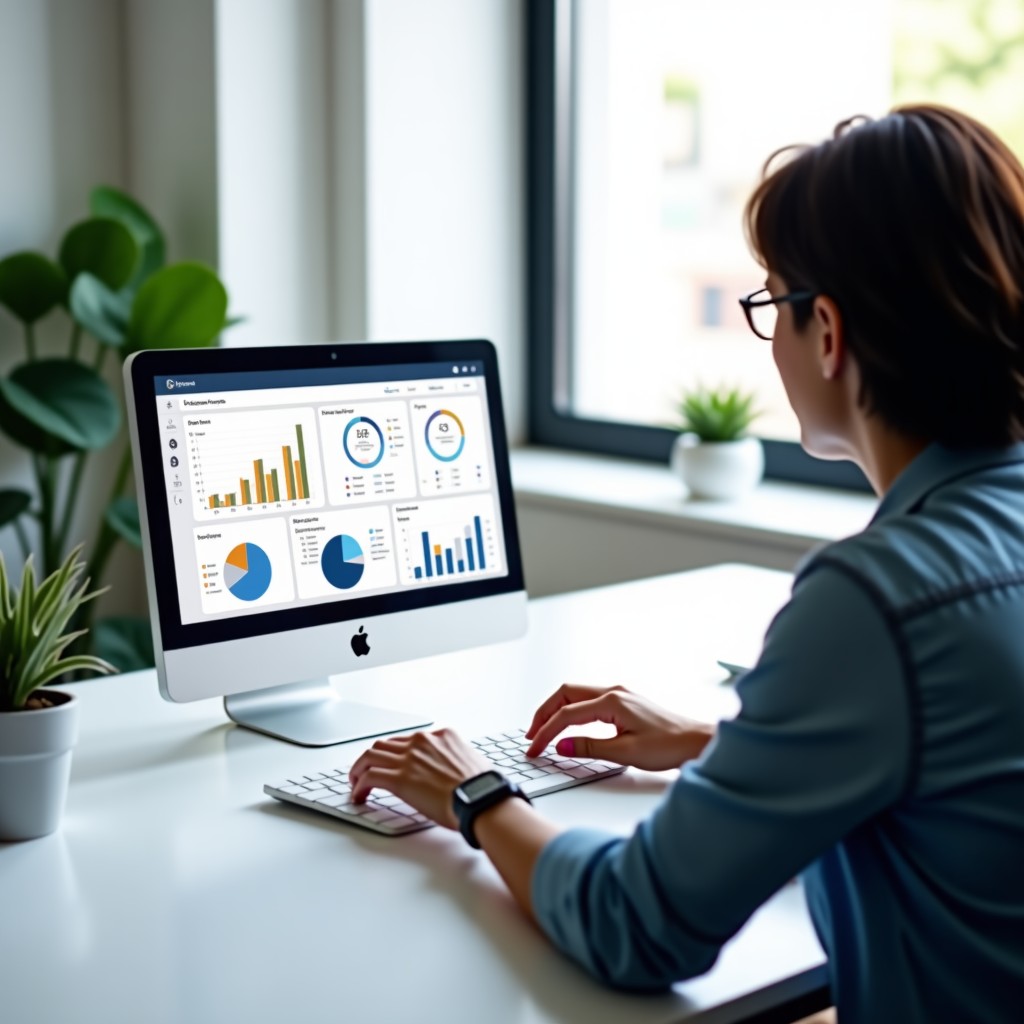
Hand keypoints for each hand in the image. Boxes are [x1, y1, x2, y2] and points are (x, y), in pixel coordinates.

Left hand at [349, 728, 492, 828]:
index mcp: (441, 736)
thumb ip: (455, 760)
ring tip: (355, 782)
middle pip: (384, 744)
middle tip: (365, 771)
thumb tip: (453, 773)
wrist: (480, 798)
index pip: (408, 740)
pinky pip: (369, 777)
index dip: (395, 753)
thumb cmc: (481, 787)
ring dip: (359, 769)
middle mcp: (422, 742)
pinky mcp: (399, 779)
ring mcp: (409, 759)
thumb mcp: (471, 761)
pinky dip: (359, 785)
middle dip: (372, 758)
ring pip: (370, 756)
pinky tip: (358, 795)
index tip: (391, 763)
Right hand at [524, 684, 714, 770]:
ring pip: (576, 694)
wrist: (697, 741)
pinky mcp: (624, 702)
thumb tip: (562, 746)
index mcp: (612, 701)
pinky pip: (589, 700)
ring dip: (557, 710)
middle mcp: (614, 692)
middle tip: (531, 734)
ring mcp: (620, 694)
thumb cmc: (669, 746)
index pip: (566, 715)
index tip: (534, 748)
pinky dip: (572, 711)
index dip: (546, 732)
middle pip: (565, 694)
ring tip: (544, 730)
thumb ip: (590, 748)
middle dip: (544, 713)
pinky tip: (568, 725)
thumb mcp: (626, 752)